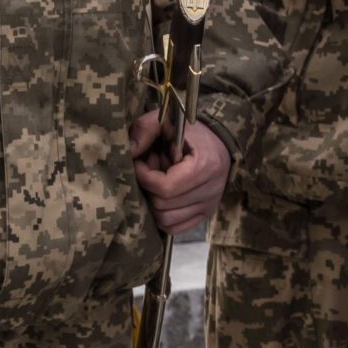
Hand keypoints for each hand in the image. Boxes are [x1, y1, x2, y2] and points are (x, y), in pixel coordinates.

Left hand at [130, 116, 230, 234]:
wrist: (219, 140)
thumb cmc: (190, 131)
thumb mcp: (167, 120)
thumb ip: (145, 129)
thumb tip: (129, 153)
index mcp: (206, 166)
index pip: (165, 187)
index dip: (144, 177)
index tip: (140, 163)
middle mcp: (212, 189)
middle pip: (162, 205)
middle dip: (148, 188)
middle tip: (149, 170)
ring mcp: (210, 204)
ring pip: (165, 219)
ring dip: (154, 202)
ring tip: (157, 183)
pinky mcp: (206, 213)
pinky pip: (174, 227)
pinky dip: (161, 216)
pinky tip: (162, 198)